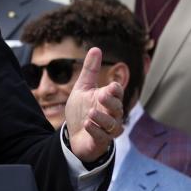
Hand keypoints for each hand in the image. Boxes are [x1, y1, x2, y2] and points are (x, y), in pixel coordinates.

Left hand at [63, 47, 123, 161]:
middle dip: (111, 102)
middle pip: (117, 107)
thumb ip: (90, 70)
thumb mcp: (82, 88)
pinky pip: (103, 137)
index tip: (111, 86)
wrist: (73, 134)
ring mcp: (108, 129)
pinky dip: (96, 131)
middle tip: (101, 95)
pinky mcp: (101, 141)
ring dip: (102, 118)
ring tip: (90, 113)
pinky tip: (87, 125)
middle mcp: (112, 114)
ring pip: (113, 124)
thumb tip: (96, 48)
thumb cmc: (81, 111)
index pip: (117, 93)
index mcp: (108, 100)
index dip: (115, 90)